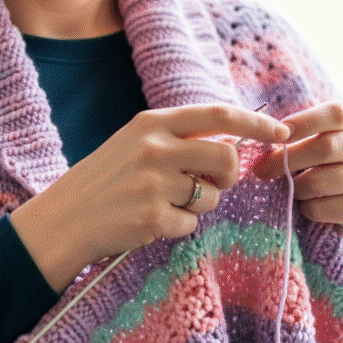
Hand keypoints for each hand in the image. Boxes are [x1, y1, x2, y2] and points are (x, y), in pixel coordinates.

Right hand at [11, 104, 290, 292]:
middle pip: (226, 158)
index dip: (256, 123)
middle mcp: (155, 147)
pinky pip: (191, 225)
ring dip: (199, 206)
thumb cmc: (105, 181)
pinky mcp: (150, 217)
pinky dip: (178, 228)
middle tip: (212, 186)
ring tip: (164, 204)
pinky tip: (150, 223)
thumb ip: (180, 139)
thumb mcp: (137, 144)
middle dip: (229, 177)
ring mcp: (152, 183)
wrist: (60, 220)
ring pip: (211, 196)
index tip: (282, 132)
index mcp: (153, 123)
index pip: (219, 114)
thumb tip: (233, 144)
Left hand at [253, 102, 342, 272]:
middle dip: (287, 159)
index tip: (277, 133)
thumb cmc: (326, 164)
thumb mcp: (318, 140)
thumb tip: (263, 139)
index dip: (304, 122)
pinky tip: (309, 205)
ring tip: (291, 188)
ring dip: (296, 187)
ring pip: (321, 181)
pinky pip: (324, 208)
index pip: (335, 114)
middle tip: (262, 169)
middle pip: (326, 148)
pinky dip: (307, 208)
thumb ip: (299, 135)